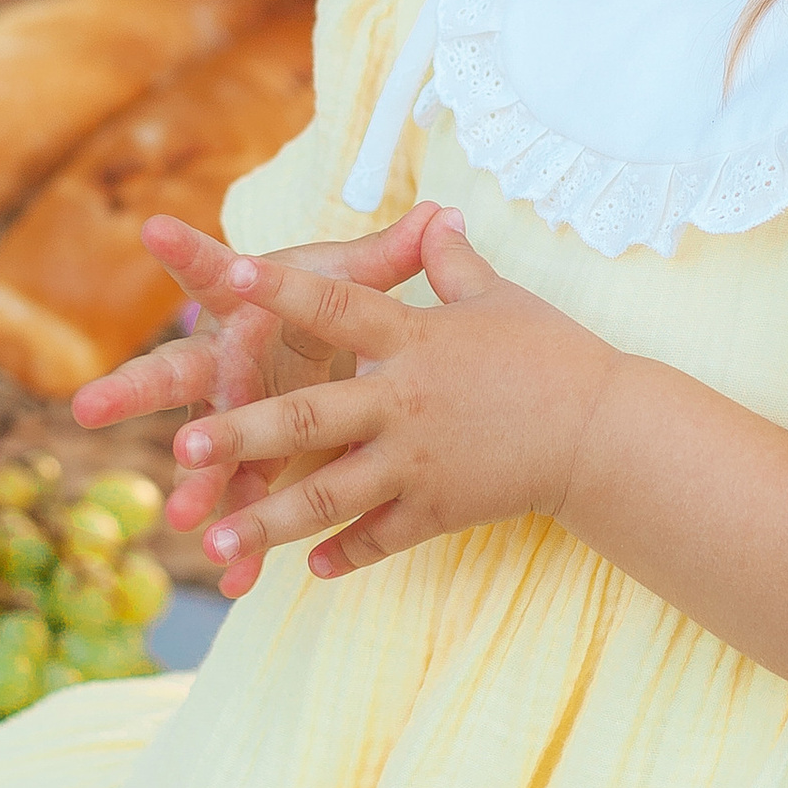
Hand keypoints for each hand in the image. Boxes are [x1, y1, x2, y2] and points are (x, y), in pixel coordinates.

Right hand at [70, 202, 440, 569]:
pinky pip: (238, 502)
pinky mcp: (243, 460)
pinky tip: (237, 581)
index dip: (188, 252)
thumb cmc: (317, 302)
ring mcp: (225, 416)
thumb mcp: (349, 280)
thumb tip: (441, 211)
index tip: (154, 230)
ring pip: (202, 450)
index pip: (213, 273)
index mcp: (244, 306)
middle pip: (175, 372)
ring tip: (182, 514)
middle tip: (91, 405)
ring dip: (195, 482)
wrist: (303, 346)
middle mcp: (223, 361)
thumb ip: (389, 254)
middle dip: (135, 390)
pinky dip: (241, 539)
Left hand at [97, 204, 624, 596]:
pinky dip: (344, 553)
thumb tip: (436, 217)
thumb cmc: (550, 354)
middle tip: (183, 447)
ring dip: (269, 523)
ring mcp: (417, 462)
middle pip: (307, 417)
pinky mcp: (437, 510)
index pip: (336, 304)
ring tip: (213, 547)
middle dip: (241, 434)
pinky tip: (308, 570)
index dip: (281, 288)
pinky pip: (379, 537)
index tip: (226, 274)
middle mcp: (403, 401)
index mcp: (412, 339)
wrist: (604, 430)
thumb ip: (450, 264)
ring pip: (328, 496)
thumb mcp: (497, 298)